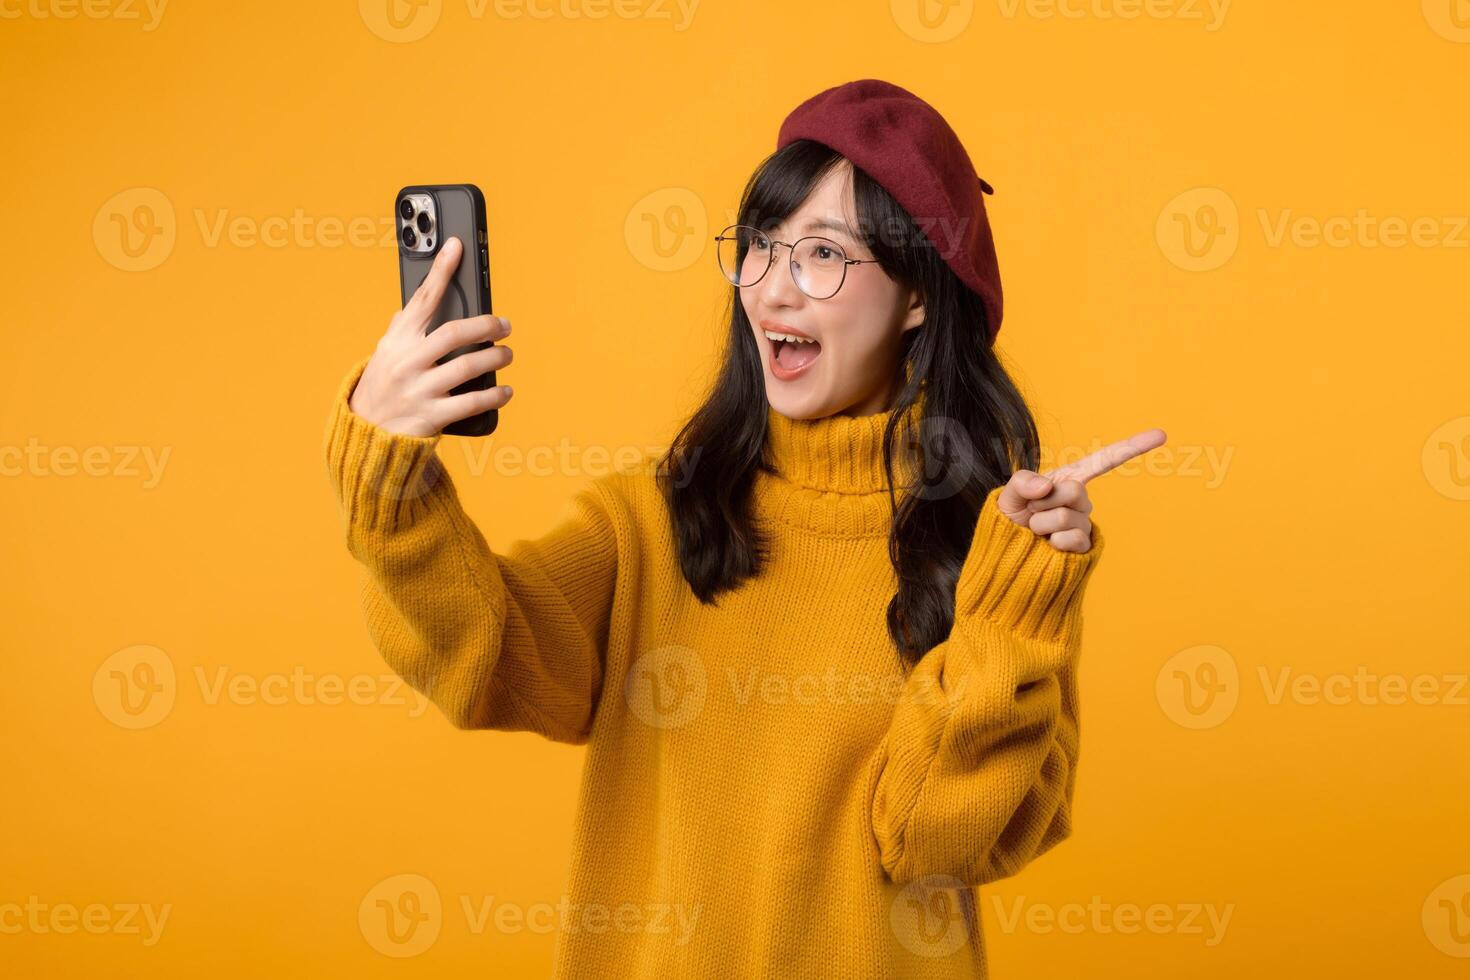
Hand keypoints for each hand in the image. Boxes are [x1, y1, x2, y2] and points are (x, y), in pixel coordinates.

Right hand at [348, 236, 514, 436]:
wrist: (366, 431)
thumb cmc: (383, 383)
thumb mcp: (385, 350)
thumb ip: (405, 325)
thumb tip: (423, 293)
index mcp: (398, 339)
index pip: (422, 298)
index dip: (441, 270)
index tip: (457, 246)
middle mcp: (407, 361)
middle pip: (454, 333)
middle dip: (486, 326)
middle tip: (504, 325)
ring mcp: (419, 389)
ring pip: (467, 367)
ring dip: (496, 358)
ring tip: (507, 354)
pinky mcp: (431, 415)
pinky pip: (471, 402)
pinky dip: (494, 395)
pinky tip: (505, 390)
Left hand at [996, 429, 1167, 552]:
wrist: (1011, 553)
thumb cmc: (1012, 519)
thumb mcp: (1009, 494)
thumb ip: (1022, 481)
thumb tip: (1047, 487)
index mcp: (1068, 479)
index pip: (1104, 460)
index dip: (1132, 447)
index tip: (1161, 434)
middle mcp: (1081, 500)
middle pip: (1074, 491)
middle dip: (1044, 501)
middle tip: (1032, 512)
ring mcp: (1084, 523)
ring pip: (1067, 518)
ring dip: (1042, 524)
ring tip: (1037, 531)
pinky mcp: (1085, 546)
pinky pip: (1073, 540)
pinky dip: (1052, 542)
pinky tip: (1048, 545)